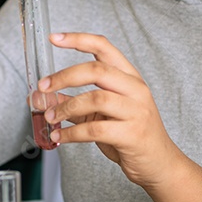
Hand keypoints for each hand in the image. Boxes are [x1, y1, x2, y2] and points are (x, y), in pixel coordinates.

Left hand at [39, 32, 188, 189]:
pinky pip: (95, 129)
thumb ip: (75, 103)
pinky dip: (72, 133)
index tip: (55, 38)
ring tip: (51, 117)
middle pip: (97, 70)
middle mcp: (135, 89)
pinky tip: (61, 136)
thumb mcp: (103, 113)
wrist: (158, 163)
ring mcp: (136, 111)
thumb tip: (43, 98)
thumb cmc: (131, 135)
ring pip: (95, 98)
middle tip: (44, 86)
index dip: (78, 40)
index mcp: (129, 78)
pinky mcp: (132, 134)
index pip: (104, 48)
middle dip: (64, 76)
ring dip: (66, 107)